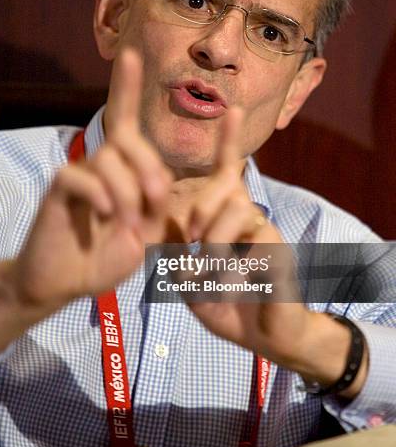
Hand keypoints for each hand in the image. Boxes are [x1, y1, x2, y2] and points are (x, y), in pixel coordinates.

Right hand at [14, 48, 171, 311]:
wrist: (66, 283)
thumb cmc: (108, 255)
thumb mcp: (146, 232)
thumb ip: (156, 204)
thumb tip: (161, 180)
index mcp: (122, 169)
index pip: (124, 119)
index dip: (127, 87)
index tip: (131, 54)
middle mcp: (99, 164)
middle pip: (126, 138)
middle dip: (148, 168)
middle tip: (155, 204)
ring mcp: (77, 176)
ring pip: (107, 159)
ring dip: (127, 194)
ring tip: (126, 224)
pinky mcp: (57, 192)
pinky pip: (79, 176)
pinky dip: (99, 195)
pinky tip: (105, 216)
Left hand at [183, 108, 317, 365]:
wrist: (262, 336)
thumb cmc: (223, 302)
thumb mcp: (187, 277)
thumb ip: (176, 251)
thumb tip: (168, 225)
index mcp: (224, 218)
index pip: (226, 172)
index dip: (228, 142)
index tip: (232, 110)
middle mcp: (247, 216)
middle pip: (223, 184)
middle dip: (201, 208)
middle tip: (192, 241)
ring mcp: (264, 229)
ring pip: (235, 206)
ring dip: (213, 239)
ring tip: (210, 269)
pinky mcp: (277, 246)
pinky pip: (252, 235)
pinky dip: (230, 261)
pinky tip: (232, 282)